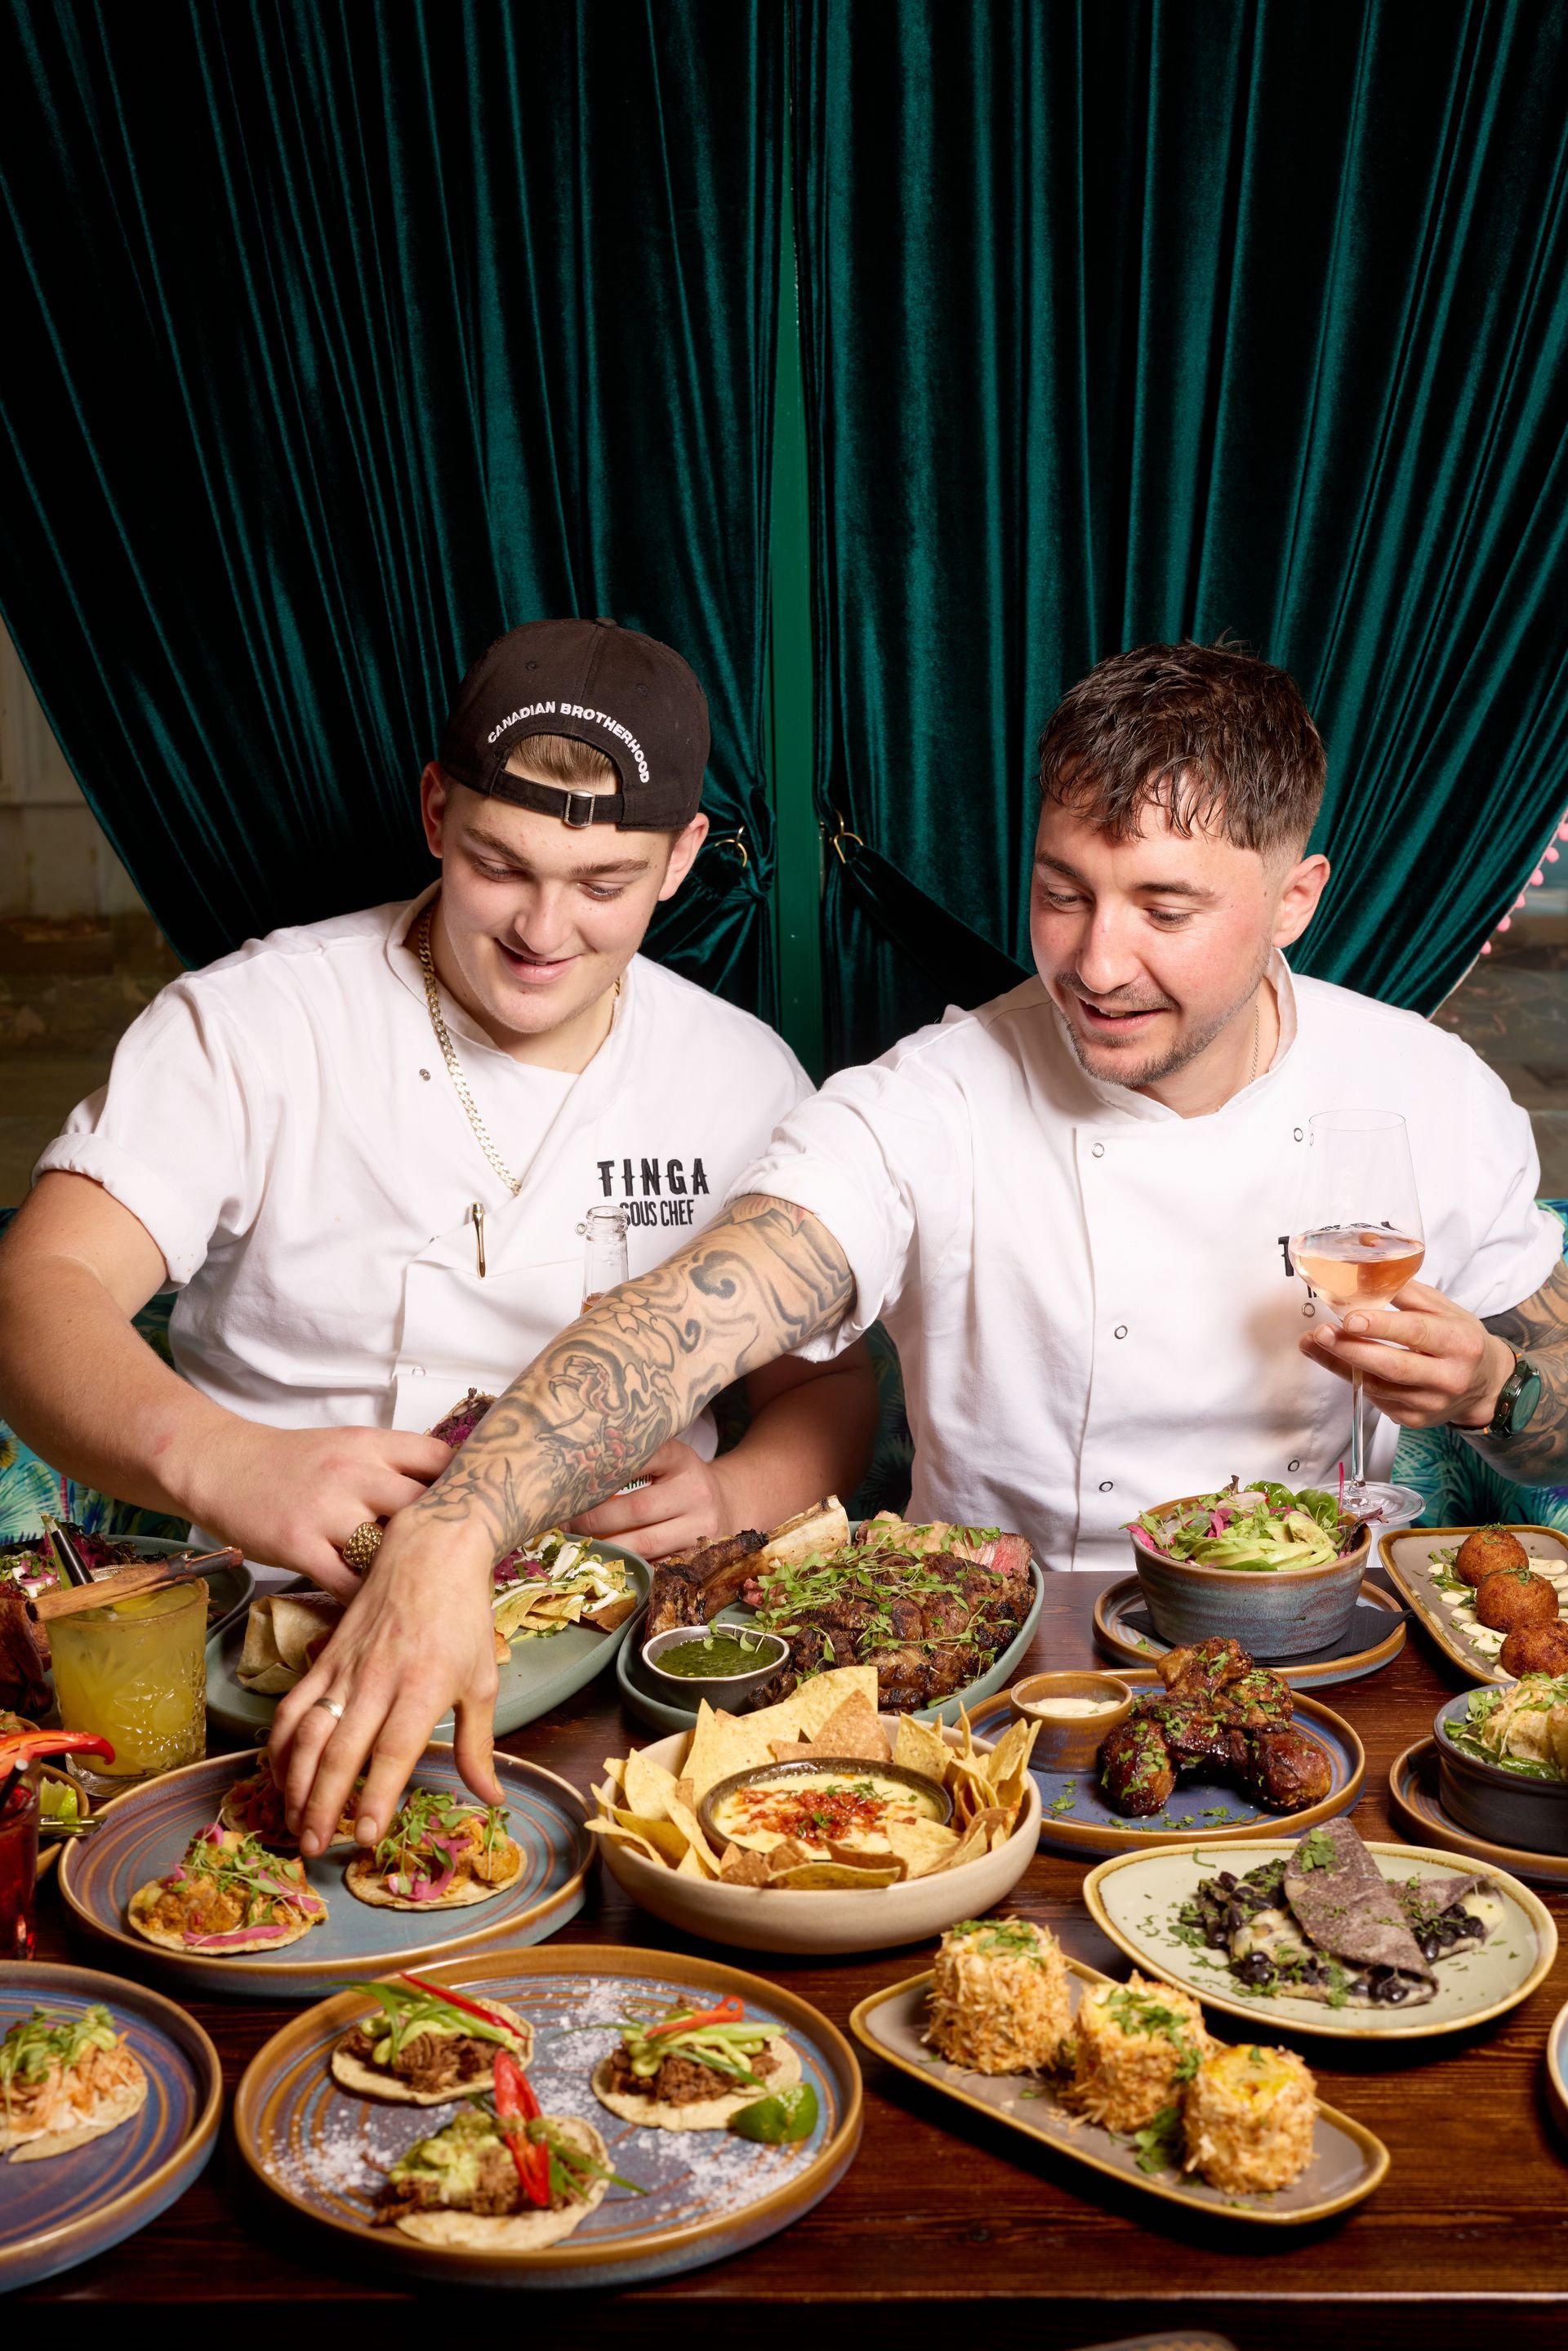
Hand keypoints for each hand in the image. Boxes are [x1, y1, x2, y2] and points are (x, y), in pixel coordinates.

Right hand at [179, 1422, 452, 1596]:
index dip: (464, 1488)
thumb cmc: (293, 1463)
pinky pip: (349, 1584)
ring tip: (425, 1594)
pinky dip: (367, 1600)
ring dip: (406, 1573)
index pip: (439, 1459)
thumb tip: (447, 1497)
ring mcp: (327, 1510)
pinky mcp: (300, 1545)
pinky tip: (379, 1609)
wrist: (223, 1465)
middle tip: (460, 1565)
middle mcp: (355, 1473)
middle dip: (444, 1537)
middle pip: (423, 1506)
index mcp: (372, 1444)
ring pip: (388, 1549)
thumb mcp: (348, 1447)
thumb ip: (393, 1467)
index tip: (478, 1512)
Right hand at [269, 1515, 501, 1856]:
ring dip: (296, 1783)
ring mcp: (345, 1668)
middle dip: (324, 1805)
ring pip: (309, 1733)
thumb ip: (478, 1745)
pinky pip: (293, 1706)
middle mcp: (379, 1680)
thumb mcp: (482, 1681)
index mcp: (423, 1687)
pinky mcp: (324, 1657)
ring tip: (294, 1823)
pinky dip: (280, 1744)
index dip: (376, 1797)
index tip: (365, 1838)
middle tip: (316, 1848)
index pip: (394, 1751)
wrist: (430, 1551)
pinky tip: (280, 1776)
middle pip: (342, 1751)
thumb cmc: (463, 1618)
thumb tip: (491, 1797)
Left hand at [565, 1437, 731, 1558]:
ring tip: (579, 1546)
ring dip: (607, 1548)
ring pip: (645, 1543)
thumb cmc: (679, 1481)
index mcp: (681, 1459)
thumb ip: (632, 1462)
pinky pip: (657, 1567)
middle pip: (636, 1508)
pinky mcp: (698, 1558)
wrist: (728, 1505)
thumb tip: (572, 1484)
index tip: (574, 1482)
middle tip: (566, 1523)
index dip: (607, 1471)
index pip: (643, 1458)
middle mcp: (695, 1491)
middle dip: (595, 1519)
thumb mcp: (665, 1461)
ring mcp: (701, 1528)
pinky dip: (629, 1568)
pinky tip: (607, 1566)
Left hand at [1298, 1278, 1513, 1429]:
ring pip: (1378, 1386)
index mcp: (1460, 1343)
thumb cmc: (1460, 1340)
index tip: (1349, 1318)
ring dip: (1341, 1364)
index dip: (1381, 1326)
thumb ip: (1407, 1293)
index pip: (1416, 1333)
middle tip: (1321, 1333)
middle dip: (1351, 1349)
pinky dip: (1353, 1379)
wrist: (1485, 1386)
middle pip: (1393, 1366)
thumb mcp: (1445, 1309)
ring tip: (1315, 1343)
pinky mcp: (1415, 1420)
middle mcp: (1449, 1378)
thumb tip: (1365, 1272)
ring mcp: (1431, 1404)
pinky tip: (1336, 1360)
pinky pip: (1377, 1399)